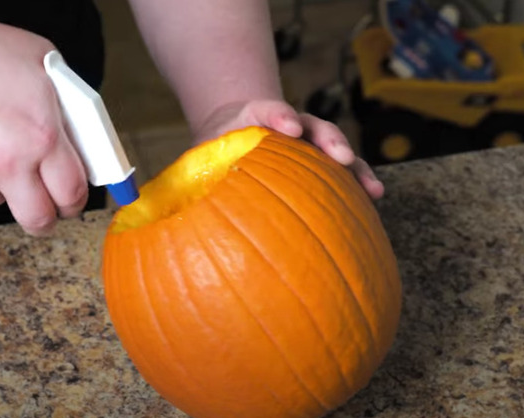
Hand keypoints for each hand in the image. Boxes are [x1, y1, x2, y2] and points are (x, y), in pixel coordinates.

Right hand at [0, 3, 87, 235]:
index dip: (75, 201)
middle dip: (47, 217)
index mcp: (43, 134)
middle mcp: (10, 160)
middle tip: (45, 203)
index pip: (73, 191)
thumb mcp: (43, 65)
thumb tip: (83, 138)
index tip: (72, 200)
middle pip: (39, 219)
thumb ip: (67, 107)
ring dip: (2, 186)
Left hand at [192, 100, 384, 199]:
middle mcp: (289, 129)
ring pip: (335, 149)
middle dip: (326, 139)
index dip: (278, 115)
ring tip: (371, 188)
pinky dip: (360, 182)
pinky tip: (374, 198)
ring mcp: (309, 146)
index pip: (266, 110)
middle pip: (312, 126)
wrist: (237, 136)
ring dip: (353, 166)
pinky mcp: (322, 165)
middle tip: (336, 155)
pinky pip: (344, 172)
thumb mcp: (201, 155)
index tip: (286, 126)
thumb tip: (150, 202)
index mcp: (255, 120)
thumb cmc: (217, 151)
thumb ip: (187, 171)